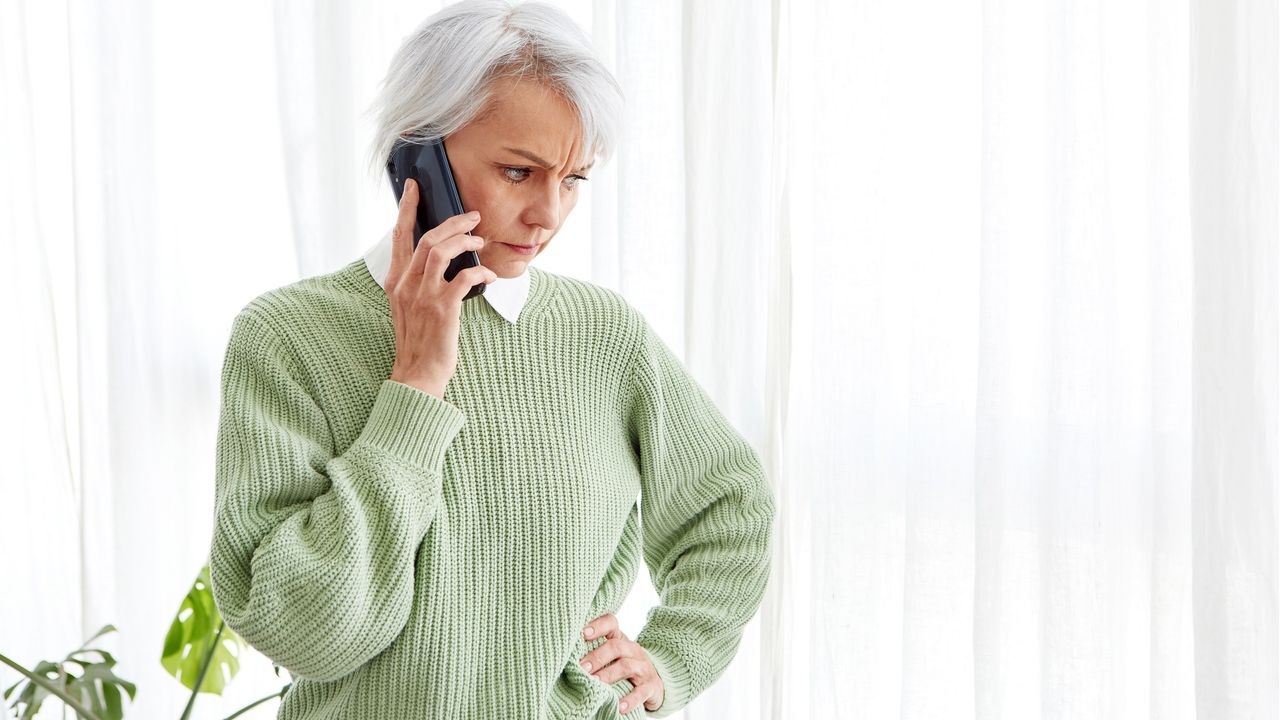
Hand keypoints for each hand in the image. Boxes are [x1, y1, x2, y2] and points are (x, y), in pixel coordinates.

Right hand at [386, 178, 497, 397]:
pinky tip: (489, 274)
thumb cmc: (419, 341)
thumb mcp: (409, 306)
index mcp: (395, 282)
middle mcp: (405, 285)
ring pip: (441, 251)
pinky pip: (464, 277)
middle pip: (425, 238)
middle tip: (472, 216)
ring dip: (464, 241)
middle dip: (452, 222)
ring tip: (480, 241)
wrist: (417, 374)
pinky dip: (480, 271)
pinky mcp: (442, 309)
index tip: (414, 187)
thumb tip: (441, 256)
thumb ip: (418, 281)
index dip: (406, 209)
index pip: (398, 236)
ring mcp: (422, 296)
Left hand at [579, 613, 664, 714]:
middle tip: (581, 668)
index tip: (582, 633)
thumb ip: (594, 652)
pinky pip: (641, 692)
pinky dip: (630, 699)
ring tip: (594, 684)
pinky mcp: (651, 686)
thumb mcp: (613, 657)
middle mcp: (633, 650)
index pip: (611, 623)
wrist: (655, 683)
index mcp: (621, 639)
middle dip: (597, 657)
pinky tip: (619, 707)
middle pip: (616, 647)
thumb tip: (563, 657)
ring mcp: (644, 668)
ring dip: (608, 675)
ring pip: (626, 666)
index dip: (597, 626)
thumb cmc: (624, 668)